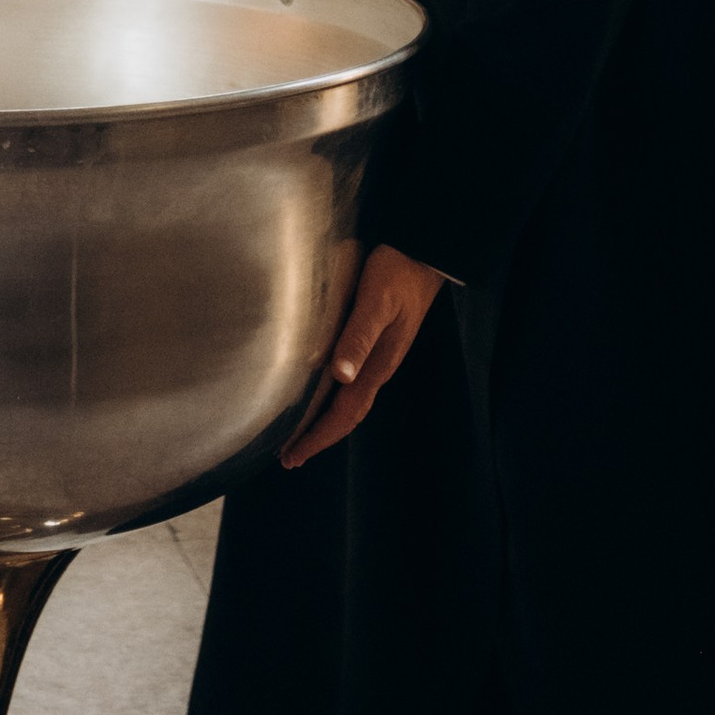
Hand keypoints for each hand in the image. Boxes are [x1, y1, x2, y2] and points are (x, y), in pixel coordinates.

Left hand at [281, 244, 445, 467]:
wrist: (424, 256)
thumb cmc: (397, 274)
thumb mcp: (375, 302)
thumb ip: (358, 336)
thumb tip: (339, 376)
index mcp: (377, 365)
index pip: (344, 414)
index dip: (318, 438)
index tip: (293, 457)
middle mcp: (378, 369)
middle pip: (347, 416)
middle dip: (318, 438)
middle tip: (289, 457)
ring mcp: (379, 359)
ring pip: (350, 403)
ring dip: (325, 422)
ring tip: (301, 435)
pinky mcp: (378, 345)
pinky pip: (353, 386)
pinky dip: (333, 401)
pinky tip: (322, 395)